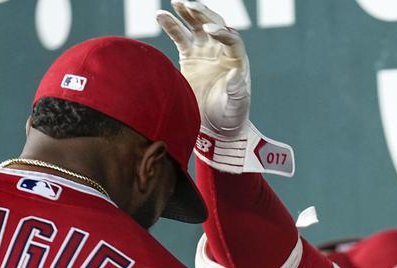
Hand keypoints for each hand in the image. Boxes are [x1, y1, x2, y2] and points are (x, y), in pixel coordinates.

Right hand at [157, 1, 250, 137]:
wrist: (214, 126)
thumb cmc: (229, 117)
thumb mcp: (235, 107)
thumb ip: (237, 91)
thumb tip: (236, 73)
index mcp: (236, 60)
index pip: (231, 39)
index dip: (221, 32)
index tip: (209, 30)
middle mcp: (221, 51)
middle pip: (214, 24)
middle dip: (203, 14)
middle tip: (190, 5)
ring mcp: (205, 51)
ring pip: (196, 26)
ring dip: (187, 13)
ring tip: (176, 3)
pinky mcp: (190, 56)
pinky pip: (180, 36)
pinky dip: (171, 25)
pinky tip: (160, 16)